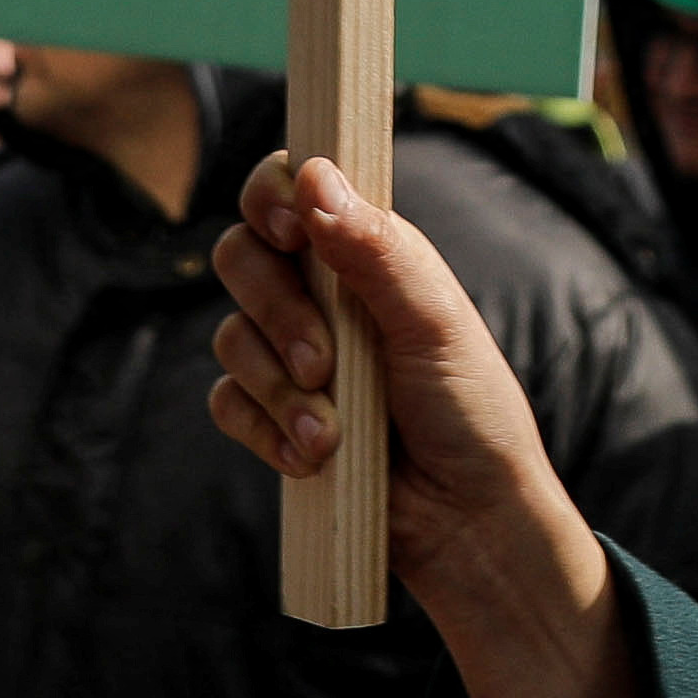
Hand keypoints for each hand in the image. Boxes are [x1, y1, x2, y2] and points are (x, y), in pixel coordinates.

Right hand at [203, 148, 588, 611]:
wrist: (466, 520)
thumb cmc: (470, 410)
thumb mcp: (434, 321)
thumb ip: (377, 248)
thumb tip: (314, 176)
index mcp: (362, 251)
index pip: (288, 187)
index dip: (270, 194)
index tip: (289, 229)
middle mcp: (319, 292)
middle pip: (241, 256)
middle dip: (275, 310)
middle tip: (324, 363)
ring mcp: (290, 355)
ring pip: (230, 335)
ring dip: (279, 388)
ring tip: (332, 433)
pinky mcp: (272, 416)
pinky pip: (227, 403)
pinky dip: (265, 430)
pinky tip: (312, 457)